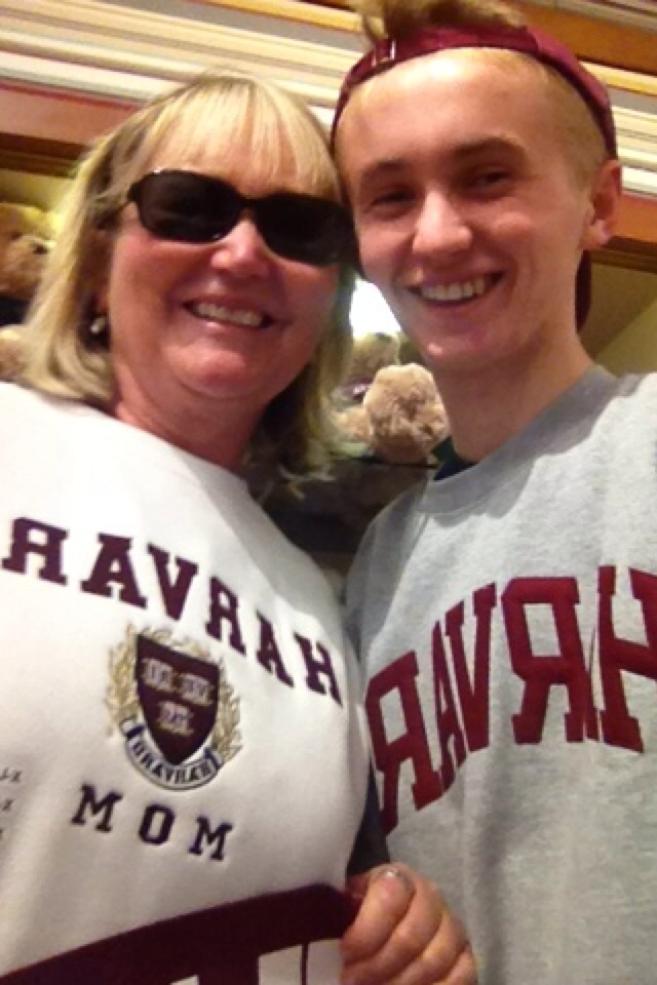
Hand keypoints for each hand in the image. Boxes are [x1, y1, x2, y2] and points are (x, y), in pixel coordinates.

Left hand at [340, 863, 475, 983]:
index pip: (390, 897)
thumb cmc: (361, 917)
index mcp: (399, 878)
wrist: (387, 926)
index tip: (345, 954)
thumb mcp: (346, 906)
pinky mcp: (467, 957)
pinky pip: (461, 978)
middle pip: (410, 937)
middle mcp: (431, 897)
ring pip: (433, 961)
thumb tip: (330, 928)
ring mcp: (453, 927)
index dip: (366, 931)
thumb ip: (341, 912)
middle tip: (352, 982)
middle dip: (377, 967)